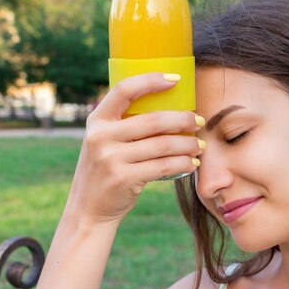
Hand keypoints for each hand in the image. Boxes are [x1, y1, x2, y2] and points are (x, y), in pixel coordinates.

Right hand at [66, 73, 202, 224]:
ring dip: (188, 144)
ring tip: (200, 145)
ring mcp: (111, 158)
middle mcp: (100, 136)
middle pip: (153, 120)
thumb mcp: (105, 141)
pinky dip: (182, 163)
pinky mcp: (123, 178)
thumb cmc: (106, 169)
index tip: (176, 79)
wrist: (88, 209)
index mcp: (97, 120)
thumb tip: (170, 106)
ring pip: (162, 145)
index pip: (124, 90)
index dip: (151, 80)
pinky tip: (192, 163)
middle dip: (183, 119)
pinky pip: (163, 166)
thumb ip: (124, 125)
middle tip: (199, 121)